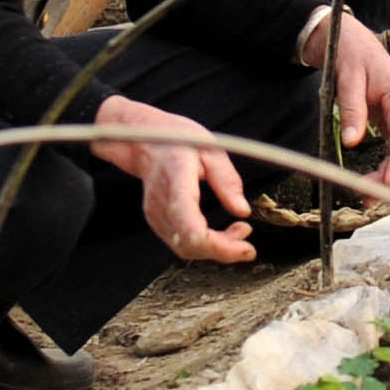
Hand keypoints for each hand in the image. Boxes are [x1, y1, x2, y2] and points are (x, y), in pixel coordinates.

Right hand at [91, 95, 256, 265]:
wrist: (143, 140)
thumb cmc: (176, 140)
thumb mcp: (211, 150)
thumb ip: (227, 181)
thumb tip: (243, 211)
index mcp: (176, 181)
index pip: (191, 228)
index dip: (219, 246)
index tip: (246, 247)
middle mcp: (162, 203)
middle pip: (190, 245)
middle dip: (224, 250)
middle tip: (247, 234)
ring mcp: (156, 215)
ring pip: (187, 249)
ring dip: (217, 248)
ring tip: (239, 230)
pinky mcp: (157, 221)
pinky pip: (182, 243)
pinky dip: (206, 244)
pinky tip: (222, 232)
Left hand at [303, 10, 389, 186]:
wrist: (352, 42)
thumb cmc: (352, 55)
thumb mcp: (348, 79)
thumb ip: (352, 110)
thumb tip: (352, 142)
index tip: (386, 182)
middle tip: (368, 197)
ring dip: (387, 175)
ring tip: (366, 195)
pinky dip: (384, 167)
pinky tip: (371, 181)